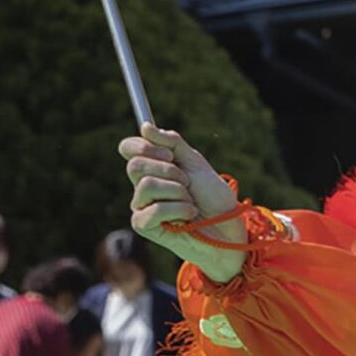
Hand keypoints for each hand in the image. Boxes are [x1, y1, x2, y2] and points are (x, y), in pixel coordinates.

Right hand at [121, 124, 242, 276]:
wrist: (227, 228)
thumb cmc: (213, 198)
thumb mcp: (196, 163)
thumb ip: (172, 143)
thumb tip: (144, 127)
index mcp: (152, 169)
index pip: (128, 148)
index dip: (145, 146)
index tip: (170, 155)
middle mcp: (142, 187)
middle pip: (135, 165)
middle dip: (169, 171)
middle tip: (187, 182)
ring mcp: (141, 207)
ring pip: (147, 185)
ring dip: (178, 191)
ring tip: (190, 202)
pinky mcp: (144, 226)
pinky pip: (155, 209)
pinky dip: (178, 209)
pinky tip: (188, 216)